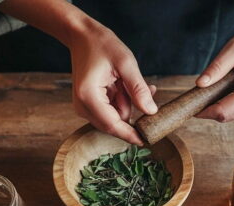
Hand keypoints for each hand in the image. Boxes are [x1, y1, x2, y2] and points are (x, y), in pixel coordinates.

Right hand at [0, 0, 156, 144]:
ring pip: (114, 118)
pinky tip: (124, 85)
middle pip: (114, 124)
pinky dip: (121, 101)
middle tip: (147, 89)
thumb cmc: (102, 44)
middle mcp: (82, 106)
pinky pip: (110, 111)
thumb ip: (138, 88)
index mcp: (88, 96)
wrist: (82, 36)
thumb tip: (151, 112)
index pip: (113, 125)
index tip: (148, 140)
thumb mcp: (126, 62)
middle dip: (132, 110)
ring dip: (127, 103)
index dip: (131, 134)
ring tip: (128, 80)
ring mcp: (84, 107)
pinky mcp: (88, 106)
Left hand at [196, 9, 233, 121]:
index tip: (192, 107)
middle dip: (211, 110)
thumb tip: (200, 85)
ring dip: (219, 107)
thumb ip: (218, 67)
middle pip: (229, 116)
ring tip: (211, 90)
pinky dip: (228, 103)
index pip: (226, 111)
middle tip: (197, 97)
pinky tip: (223, 90)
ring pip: (233, 115)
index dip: (206, 111)